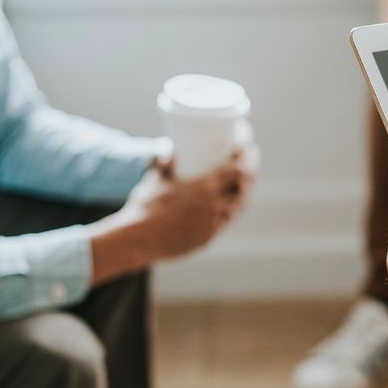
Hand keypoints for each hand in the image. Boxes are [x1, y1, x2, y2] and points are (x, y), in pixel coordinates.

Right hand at [88, 146, 258, 285]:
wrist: (137, 240)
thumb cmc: (145, 207)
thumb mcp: (155, 180)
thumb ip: (163, 164)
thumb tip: (166, 151)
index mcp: (205, 189)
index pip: (238, 170)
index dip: (247, 158)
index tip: (248, 147)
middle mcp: (214, 207)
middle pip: (244, 188)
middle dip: (250, 173)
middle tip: (249, 161)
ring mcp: (212, 225)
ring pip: (237, 207)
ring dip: (243, 193)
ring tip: (243, 183)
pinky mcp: (207, 238)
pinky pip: (224, 222)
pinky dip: (230, 211)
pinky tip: (231, 206)